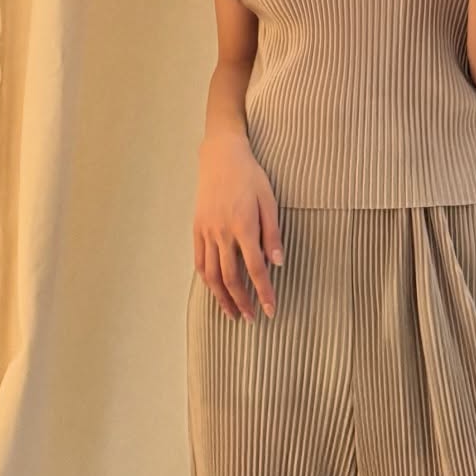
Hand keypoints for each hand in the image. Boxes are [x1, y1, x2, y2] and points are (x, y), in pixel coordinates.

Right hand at [193, 136, 281, 322]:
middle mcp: (222, 233)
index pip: (255, 269)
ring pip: (212, 274)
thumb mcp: (269, 200)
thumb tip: (278, 263)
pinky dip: (207, 279)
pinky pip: (200, 261)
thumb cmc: (250, 176)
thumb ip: (273, 233)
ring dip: (222, 297)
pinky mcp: (197, 229)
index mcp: (244, 226)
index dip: (264, 292)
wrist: (221, 157)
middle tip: (251, 318)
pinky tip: (215, 289)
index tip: (270, 309)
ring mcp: (207, 232)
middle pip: (231, 278)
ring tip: (232, 313)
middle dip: (242, 302)